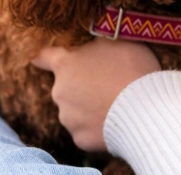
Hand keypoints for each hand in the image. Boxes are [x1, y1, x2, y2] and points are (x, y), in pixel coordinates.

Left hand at [31, 38, 159, 151]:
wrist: (145, 109)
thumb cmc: (132, 68)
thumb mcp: (116, 41)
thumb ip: (98, 41)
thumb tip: (94, 42)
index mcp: (66, 64)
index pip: (45, 57)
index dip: (42, 57)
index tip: (35, 58)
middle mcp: (60, 91)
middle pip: (66, 86)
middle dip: (82, 86)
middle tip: (107, 85)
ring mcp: (68, 118)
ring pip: (75, 110)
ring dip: (88, 107)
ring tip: (115, 104)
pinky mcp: (80, 139)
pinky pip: (86, 131)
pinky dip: (97, 127)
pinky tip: (115, 122)